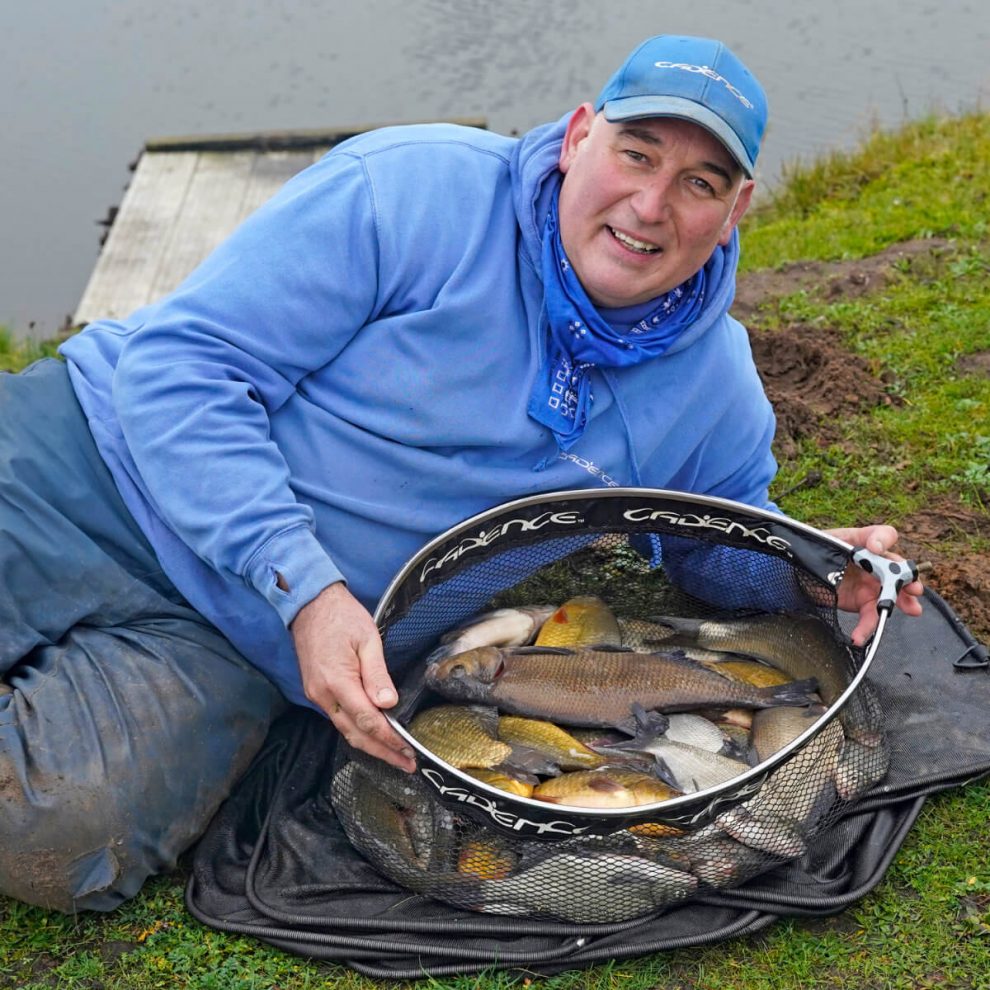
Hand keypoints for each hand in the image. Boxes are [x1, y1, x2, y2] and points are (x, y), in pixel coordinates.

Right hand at [290, 582, 415, 771]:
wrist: (310, 604)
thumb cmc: (342, 617)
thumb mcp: (367, 639)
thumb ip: (377, 674)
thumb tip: (389, 704)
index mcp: (337, 681)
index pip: (368, 720)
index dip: (390, 739)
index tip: (409, 750)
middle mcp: (323, 695)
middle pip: (355, 734)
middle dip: (382, 752)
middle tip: (407, 764)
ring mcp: (317, 695)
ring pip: (345, 730)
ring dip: (370, 745)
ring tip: (395, 756)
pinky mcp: (316, 691)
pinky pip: (339, 719)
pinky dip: (357, 731)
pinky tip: (373, 736)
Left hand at [827, 525, 923, 646]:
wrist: (799, 573)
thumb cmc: (820, 550)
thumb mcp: (833, 538)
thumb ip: (856, 538)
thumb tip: (876, 547)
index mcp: (868, 545)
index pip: (885, 537)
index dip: (884, 541)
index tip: (877, 549)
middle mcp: (875, 565)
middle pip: (897, 571)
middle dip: (909, 580)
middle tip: (914, 588)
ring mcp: (870, 586)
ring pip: (890, 596)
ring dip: (902, 604)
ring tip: (913, 609)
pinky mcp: (861, 604)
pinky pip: (869, 617)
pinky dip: (866, 629)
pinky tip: (860, 637)